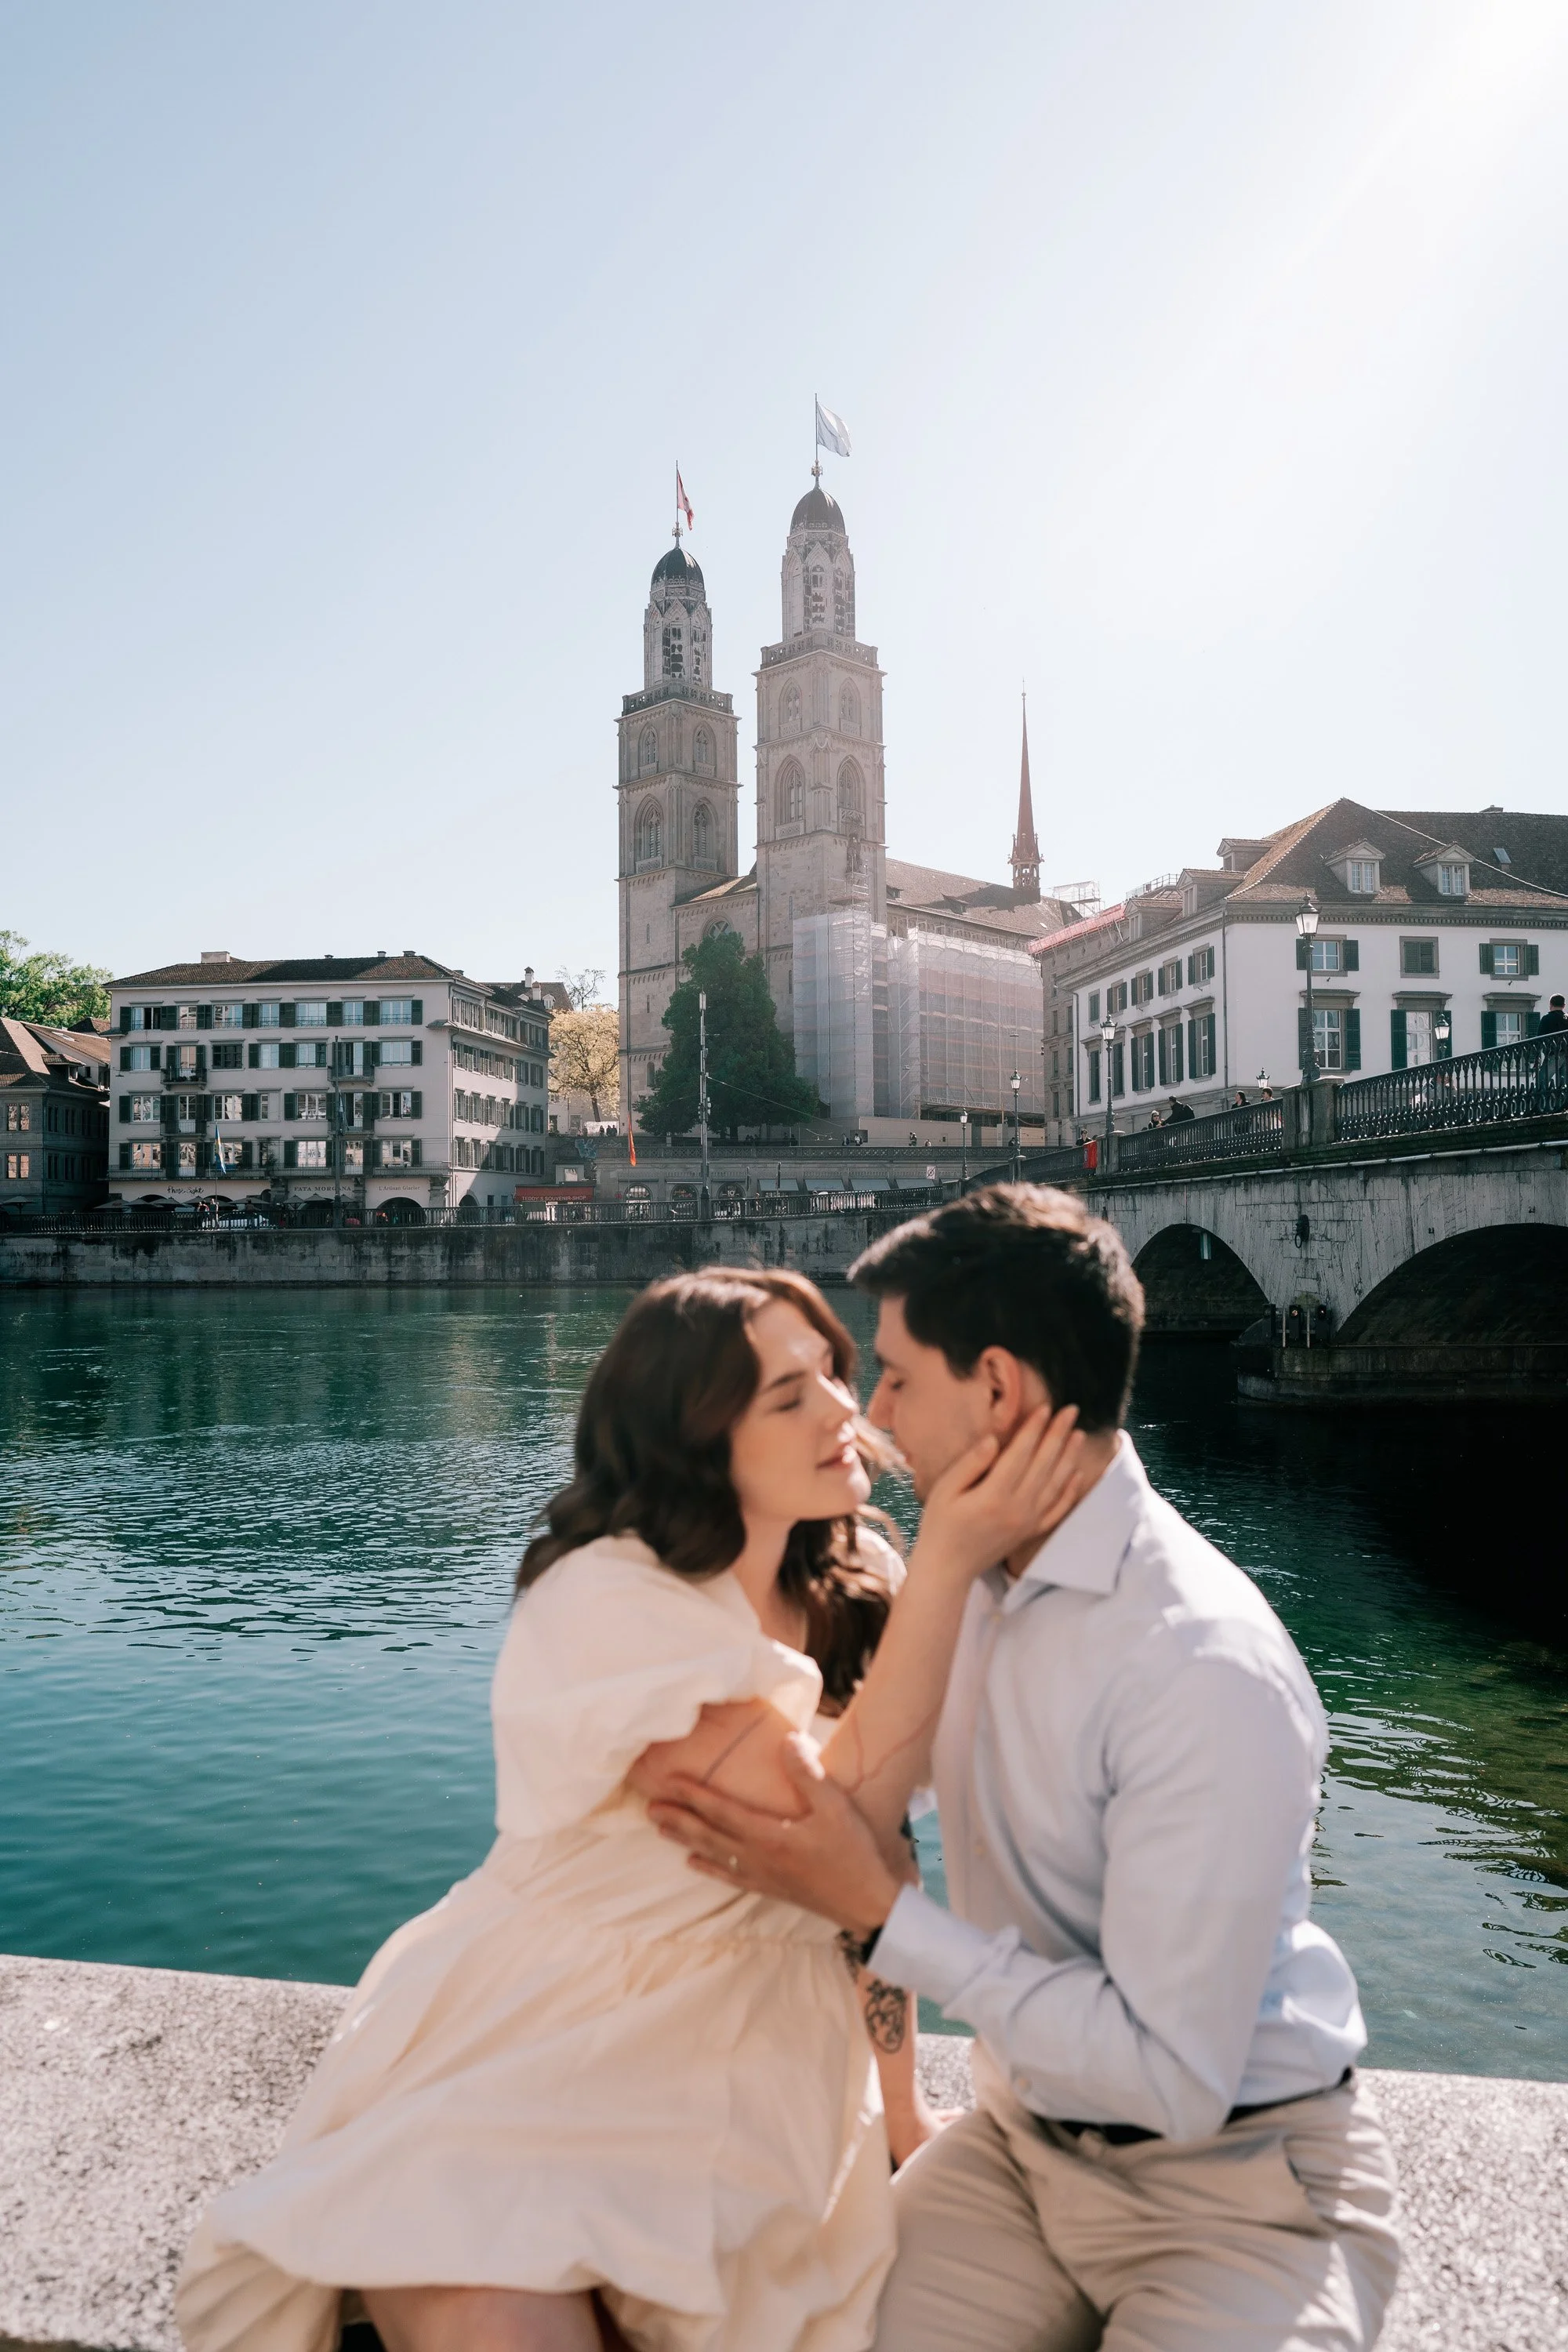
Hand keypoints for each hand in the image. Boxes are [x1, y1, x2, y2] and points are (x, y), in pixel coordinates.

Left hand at [647, 1736, 903, 1937]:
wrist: (866, 1903)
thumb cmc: (852, 1853)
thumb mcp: (835, 1808)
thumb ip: (808, 1774)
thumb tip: (786, 1740)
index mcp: (770, 1836)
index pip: (722, 1812)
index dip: (694, 1795)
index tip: (669, 1781)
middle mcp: (758, 1857)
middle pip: (708, 1835)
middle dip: (678, 1819)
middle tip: (649, 1806)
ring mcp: (762, 1875)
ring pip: (713, 1855)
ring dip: (685, 1839)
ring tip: (661, 1828)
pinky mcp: (770, 1888)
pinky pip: (729, 1876)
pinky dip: (708, 1867)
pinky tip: (693, 1862)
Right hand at [912, 1404, 1085, 1583]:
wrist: (948, 1568)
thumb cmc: (940, 1525)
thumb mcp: (944, 1490)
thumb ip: (970, 1464)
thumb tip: (993, 1439)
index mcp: (993, 1495)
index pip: (1020, 1454)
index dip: (1034, 1429)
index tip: (1046, 1408)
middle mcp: (1017, 1508)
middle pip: (1043, 1464)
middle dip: (1058, 1435)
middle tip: (1071, 1411)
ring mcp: (1027, 1522)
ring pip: (1055, 1484)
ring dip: (1069, 1457)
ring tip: (1078, 1434)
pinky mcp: (1030, 1532)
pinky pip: (1056, 1510)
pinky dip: (1069, 1492)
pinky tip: (1077, 1475)